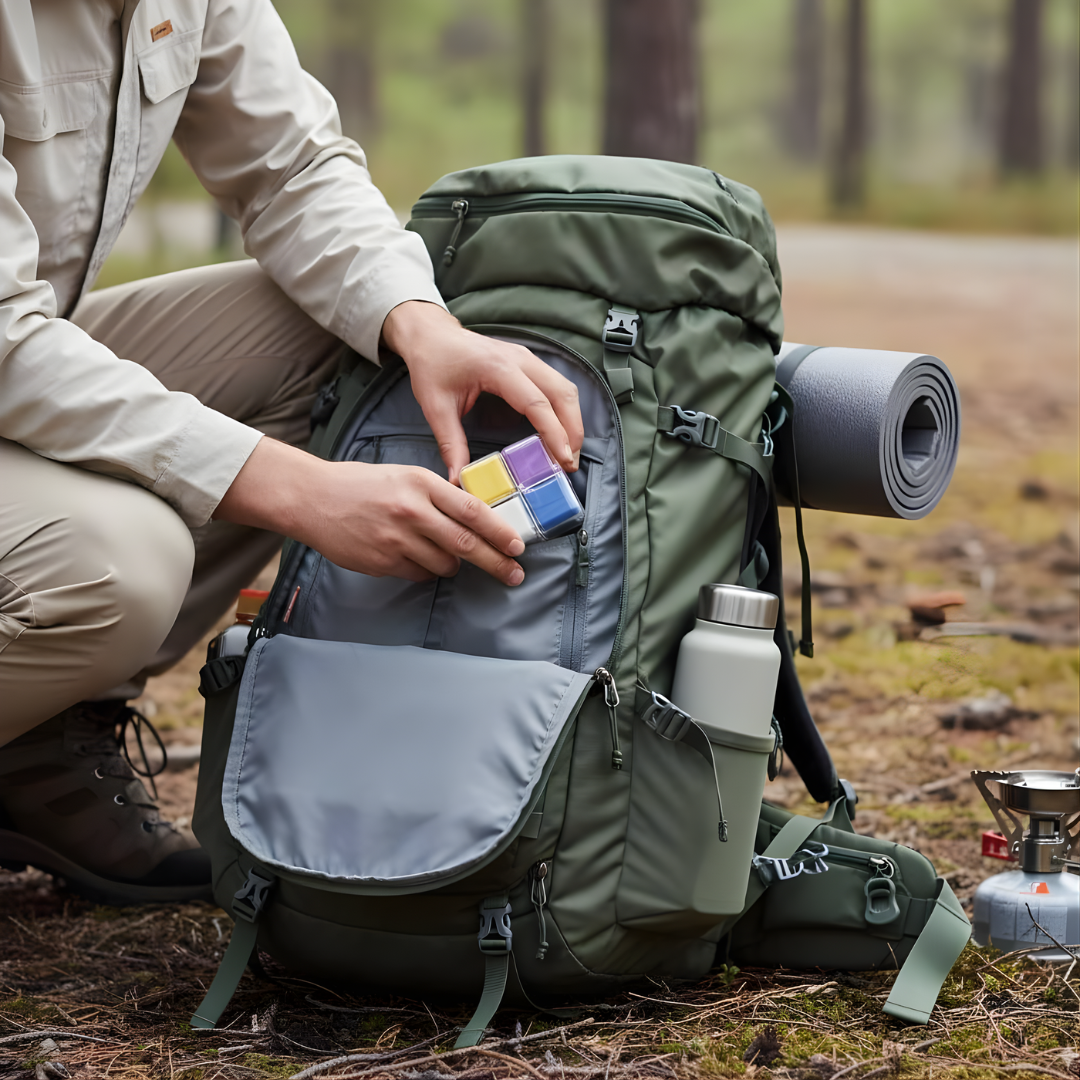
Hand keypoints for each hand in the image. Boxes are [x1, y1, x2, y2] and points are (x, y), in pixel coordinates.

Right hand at [215, 438, 525, 583]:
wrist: (312, 498)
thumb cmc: (360, 484)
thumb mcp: (405, 476)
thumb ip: (438, 495)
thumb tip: (475, 518)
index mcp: (421, 484)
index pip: (472, 511)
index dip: (499, 532)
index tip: (517, 546)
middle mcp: (411, 511)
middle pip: (466, 544)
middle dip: (496, 562)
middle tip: (514, 573)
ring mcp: (396, 539)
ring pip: (444, 563)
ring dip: (455, 565)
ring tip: (451, 558)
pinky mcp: (382, 561)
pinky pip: (419, 574)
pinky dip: (427, 570)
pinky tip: (419, 558)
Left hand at [380, 301, 583, 483]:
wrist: (432, 334)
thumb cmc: (432, 363)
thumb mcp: (435, 406)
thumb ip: (451, 444)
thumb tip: (458, 479)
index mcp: (498, 368)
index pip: (536, 403)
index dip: (554, 433)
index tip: (562, 460)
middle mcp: (520, 359)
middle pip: (562, 394)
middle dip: (572, 431)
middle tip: (569, 464)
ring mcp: (528, 358)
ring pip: (565, 389)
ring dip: (572, 421)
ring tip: (567, 453)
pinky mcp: (529, 362)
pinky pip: (557, 385)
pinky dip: (564, 410)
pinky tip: (559, 432)